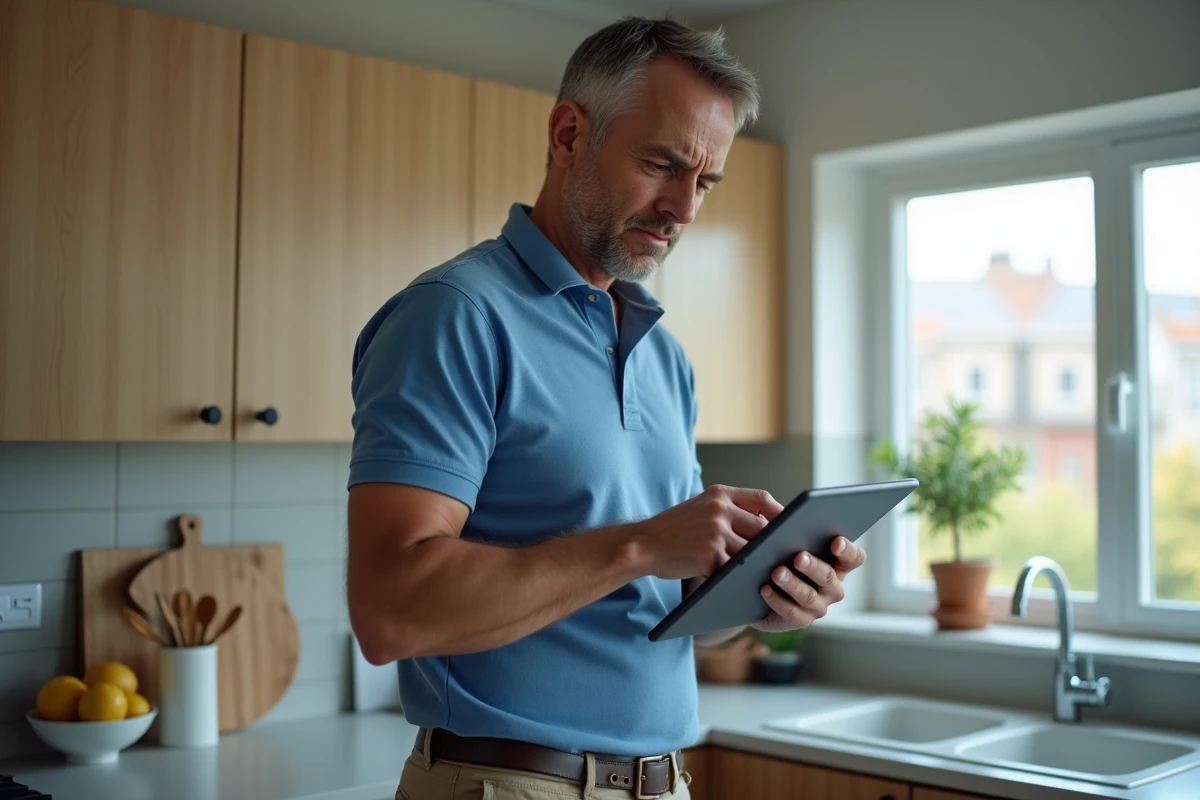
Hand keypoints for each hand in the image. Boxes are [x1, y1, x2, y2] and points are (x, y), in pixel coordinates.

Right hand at [634, 485, 784, 579]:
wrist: (641, 544)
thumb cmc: (673, 529)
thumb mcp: (699, 506)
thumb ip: (727, 510)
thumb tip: (765, 522)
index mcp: (719, 494)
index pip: (761, 498)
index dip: (780, 513)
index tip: (789, 526)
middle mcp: (719, 509)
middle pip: (762, 527)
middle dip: (773, 543)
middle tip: (784, 555)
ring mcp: (715, 533)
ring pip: (752, 551)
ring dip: (760, 563)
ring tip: (770, 573)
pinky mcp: (711, 556)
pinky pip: (736, 569)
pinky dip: (742, 577)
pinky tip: (747, 583)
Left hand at [751, 536, 865, 632]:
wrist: (758, 590)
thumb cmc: (779, 557)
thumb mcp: (787, 542)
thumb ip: (793, 531)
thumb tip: (784, 520)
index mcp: (837, 564)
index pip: (854, 558)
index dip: (848, 550)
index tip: (836, 541)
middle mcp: (833, 587)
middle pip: (829, 577)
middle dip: (813, 566)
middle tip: (798, 557)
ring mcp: (819, 606)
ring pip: (809, 596)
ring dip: (792, 584)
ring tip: (777, 572)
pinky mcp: (800, 620)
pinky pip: (792, 612)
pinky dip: (777, 600)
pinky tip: (764, 588)